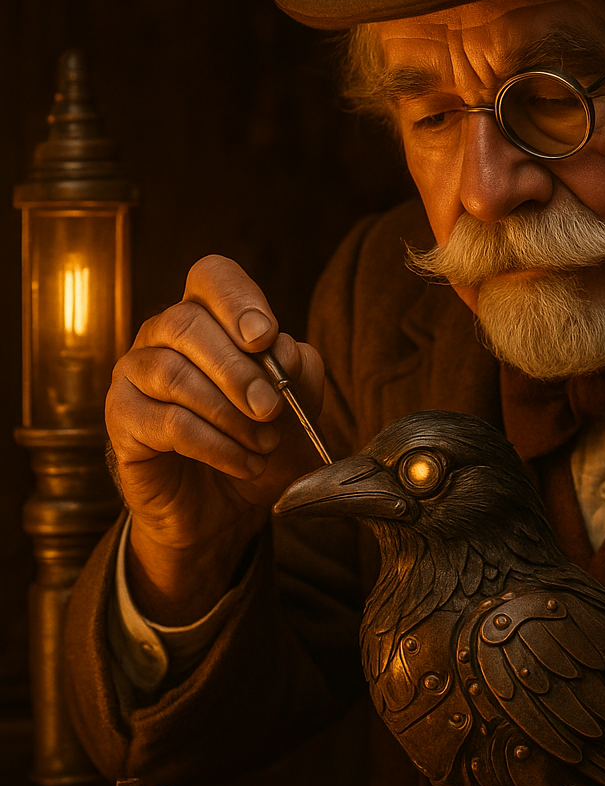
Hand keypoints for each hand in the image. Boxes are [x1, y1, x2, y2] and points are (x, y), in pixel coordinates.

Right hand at [106, 254, 324, 623]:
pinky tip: (244, 462)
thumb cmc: (257, 444)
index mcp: (208, 317)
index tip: (265, 338)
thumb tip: (285, 353)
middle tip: (271, 409)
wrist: (225, 508)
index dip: (237, 300)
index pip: (211, 277)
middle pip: (187, 322)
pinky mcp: (122, 420)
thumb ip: (300, 372)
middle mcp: (162, 336)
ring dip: (228, 412)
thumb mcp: (298, 409)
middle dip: (238, 369)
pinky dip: (214, 445)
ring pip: (173, 373)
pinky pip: (166, 422)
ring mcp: (135, 375)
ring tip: (263, 445)